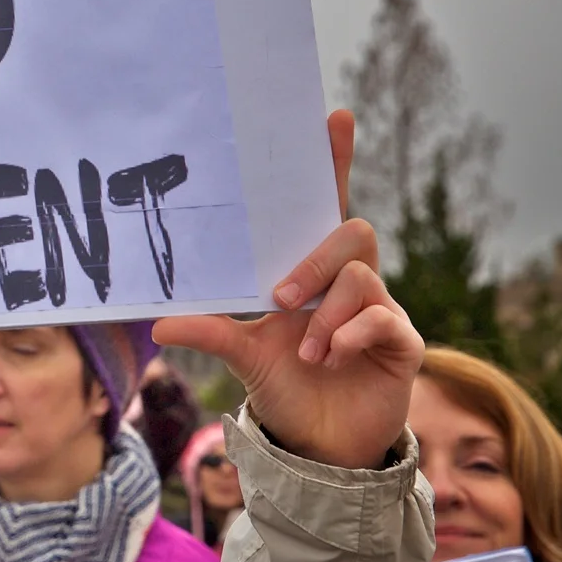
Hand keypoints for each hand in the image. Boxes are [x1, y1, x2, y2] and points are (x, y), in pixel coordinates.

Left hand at [153, 110, 419, 469]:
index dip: (334, 163)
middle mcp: (351, 282)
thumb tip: (158, 325)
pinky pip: (384, 319)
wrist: (318, 444)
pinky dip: (348, 336)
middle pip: (350, 233)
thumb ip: (210, 331)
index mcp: (313, 272)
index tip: (334, 117)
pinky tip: (329, 358)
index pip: (326, 207)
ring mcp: (381, 310)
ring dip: (325, 316)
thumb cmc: (286, 384)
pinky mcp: (402, 343)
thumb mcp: (242, 354)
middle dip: (314, 260)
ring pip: (363, 278)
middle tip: (281, 297)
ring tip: (305, 350)